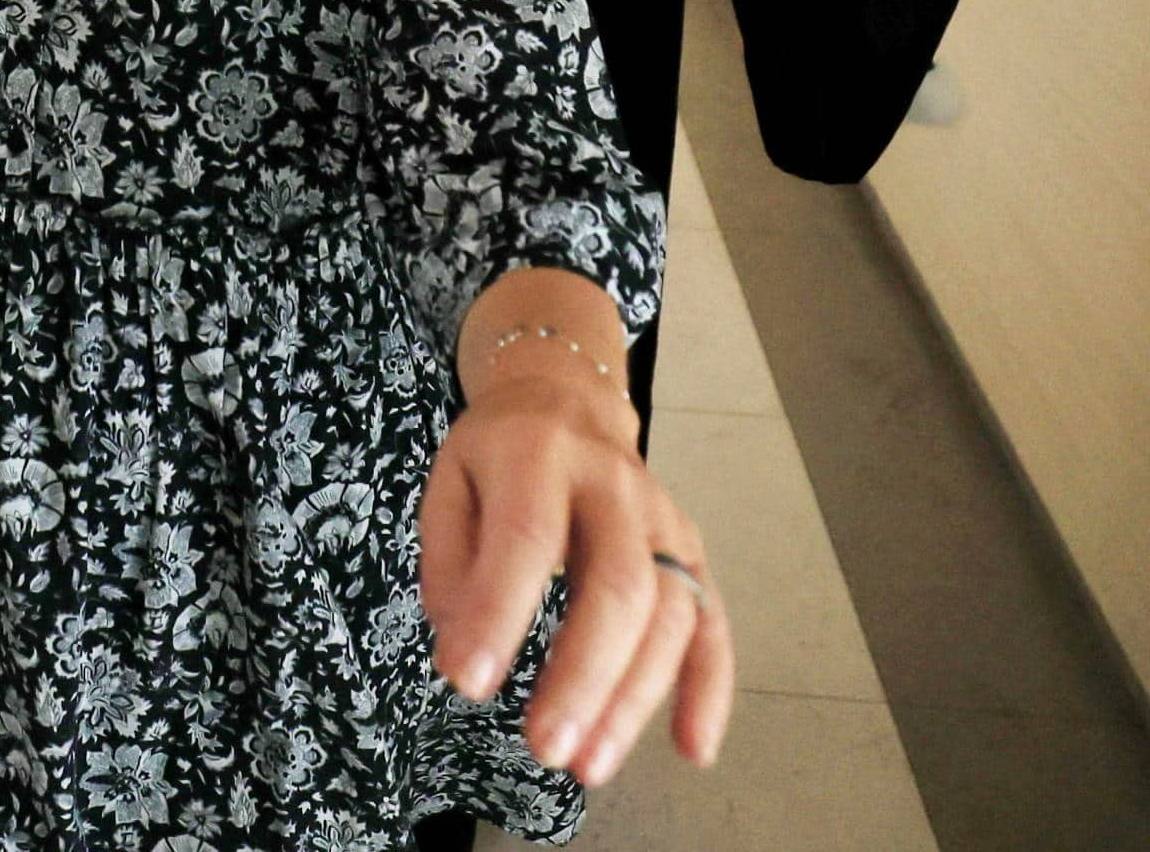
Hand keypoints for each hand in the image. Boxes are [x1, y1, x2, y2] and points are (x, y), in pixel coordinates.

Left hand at [421, 377, 736, 787]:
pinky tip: (690, 746)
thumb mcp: (449, 481)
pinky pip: (713, 624)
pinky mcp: (691, 553)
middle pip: (617, 586)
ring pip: (669, 615)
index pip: (527, 541)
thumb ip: (450, 560)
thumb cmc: (498, 454)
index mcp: (538, 456)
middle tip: (545, 746)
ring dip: (634, 699)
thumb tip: (461, 648)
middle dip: (583, 677)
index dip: (499, 615)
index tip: (467, 682)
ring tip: (589, 763)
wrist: (566, 398)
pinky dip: (708, 690)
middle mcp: (614, 486)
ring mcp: (663, 520)